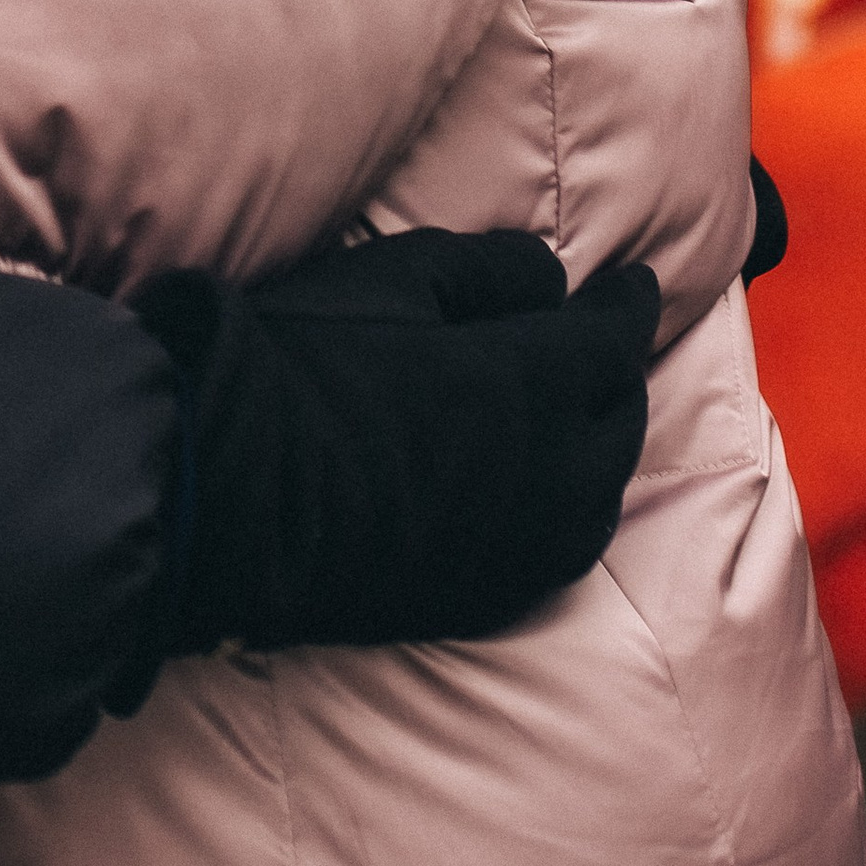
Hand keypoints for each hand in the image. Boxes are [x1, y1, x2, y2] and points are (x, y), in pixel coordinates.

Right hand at [133, 227, 659, 663]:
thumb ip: (485, 270)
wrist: (229, 493)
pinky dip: (573, 507)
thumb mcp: (387, 280)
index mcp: (533, 382)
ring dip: (603, 444)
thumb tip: (548, 277)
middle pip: (619, 417)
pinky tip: (549, 497)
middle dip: (618, 371)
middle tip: (605, 341)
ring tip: (586, 415)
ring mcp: (523, 545)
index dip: (627, 303)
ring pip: (600, 493)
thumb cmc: (300, 364)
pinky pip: (561, 550)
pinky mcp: (485, 595)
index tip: (636, 281)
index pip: (611, 338)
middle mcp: (551, 472)